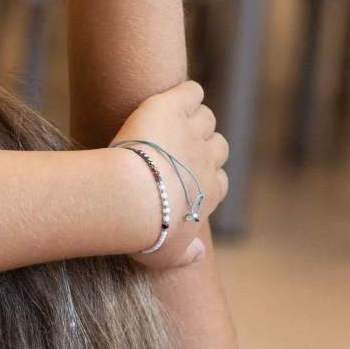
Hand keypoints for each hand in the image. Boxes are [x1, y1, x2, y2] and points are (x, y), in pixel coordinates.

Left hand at [111, 80, 227, 267]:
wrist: (130, 199)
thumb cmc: (145, 232)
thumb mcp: (166, 256)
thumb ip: (185, 255)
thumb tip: (198, 255)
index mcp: (208, 194)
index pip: (219, 181)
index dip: (204, 178)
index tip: (185, 180)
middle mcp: (207, 161)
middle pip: (218, 146)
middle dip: (203, 147)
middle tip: (178, 149)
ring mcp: (192, 132)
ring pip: (206, 118)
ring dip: (194, 118)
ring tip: (173, 122)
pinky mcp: (172, 107)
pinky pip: (191, 92)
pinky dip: (186, 92)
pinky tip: (173, 96)